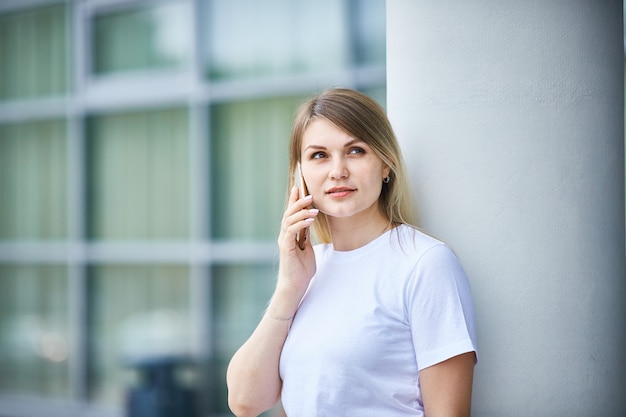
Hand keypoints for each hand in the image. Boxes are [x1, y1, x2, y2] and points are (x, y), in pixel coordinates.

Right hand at [275, 185, 318, 304]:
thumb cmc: (301, 270)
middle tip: (309, 193)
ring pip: (289, 220)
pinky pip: (291, 231)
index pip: (291, 213)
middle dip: (298, 201)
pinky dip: (300, 223)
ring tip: (313, 207)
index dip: (294, 200)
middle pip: (288, 213)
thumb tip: (309, 225)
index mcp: (289, 235)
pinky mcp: (286, 248)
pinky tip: (309, 220)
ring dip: (301, 212)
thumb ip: (306, 237)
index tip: (299, 187)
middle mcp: (284, 236)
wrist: (295, 286)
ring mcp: (284, 241)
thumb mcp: (307, 249)